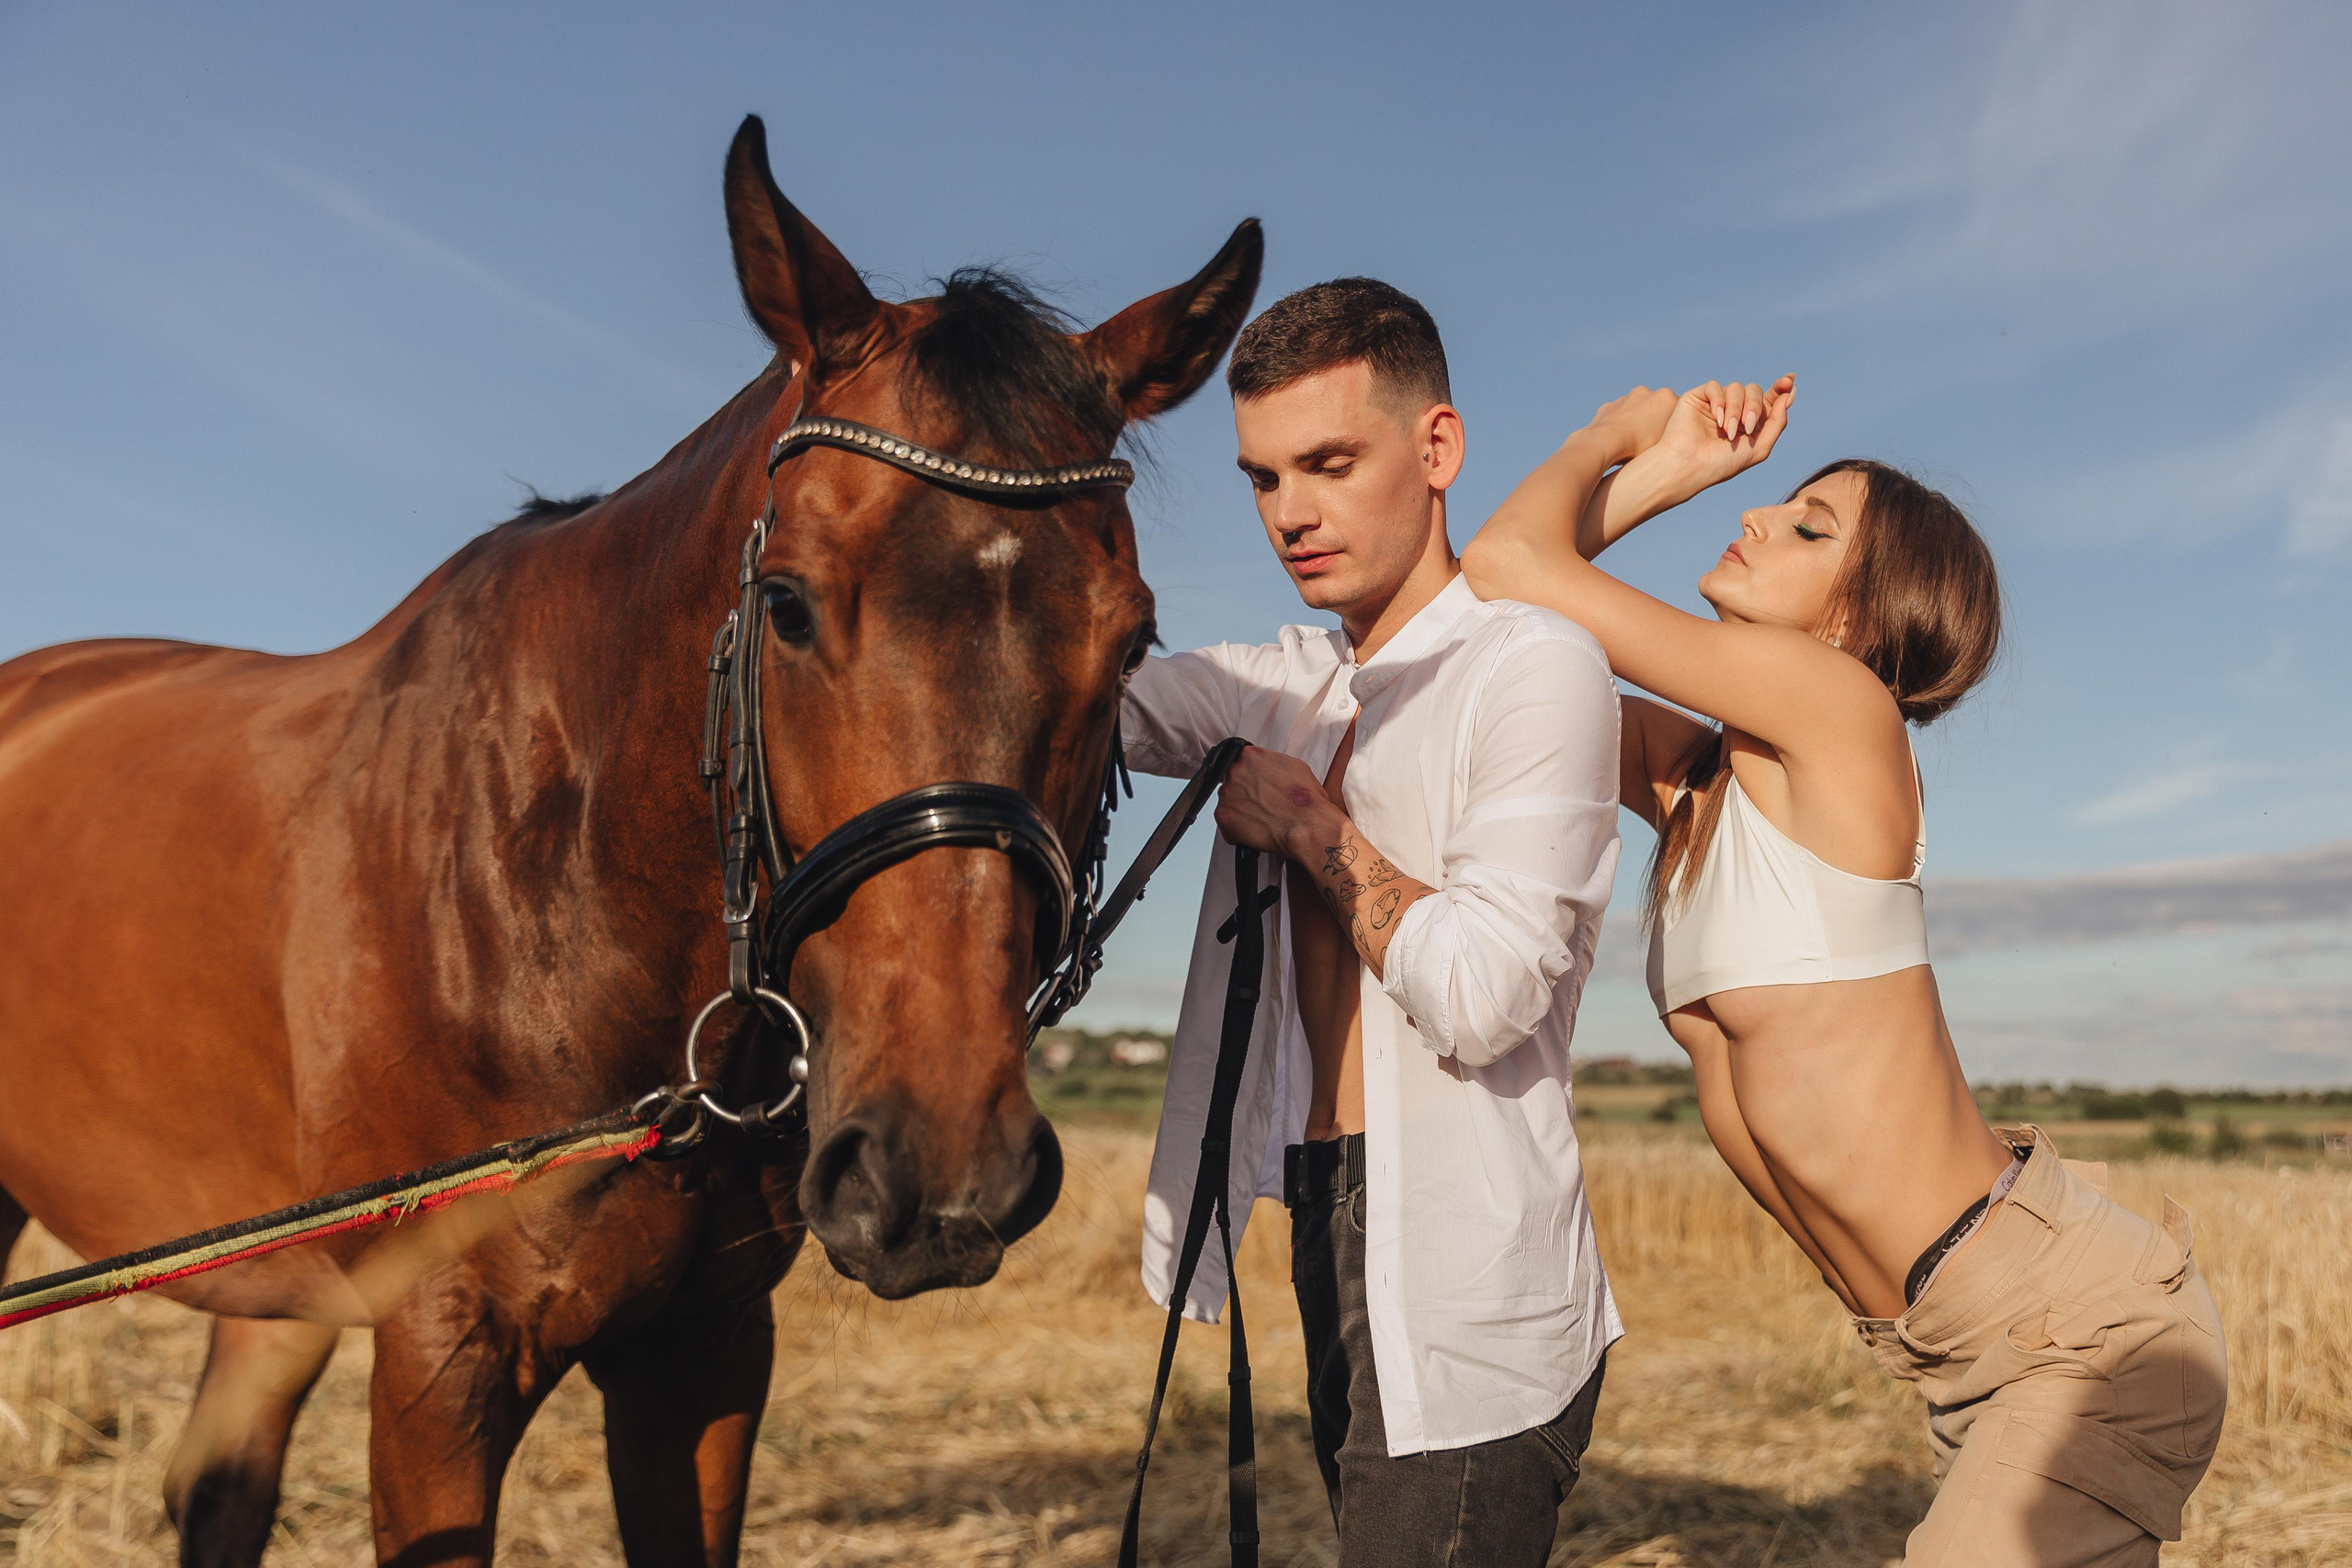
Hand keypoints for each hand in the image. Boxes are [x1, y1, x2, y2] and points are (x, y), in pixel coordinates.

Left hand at [1212, 745, 1339, 857]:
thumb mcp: (1295, 767)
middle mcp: (1235, 771)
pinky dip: (1237, 830)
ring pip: (1229, 803)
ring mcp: (1226, 794)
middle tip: (1261, 805)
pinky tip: (1255, 830)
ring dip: (1241, 811)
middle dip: (1245, 794)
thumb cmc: (1304, 800)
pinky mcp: (1223, 816)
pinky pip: (1226, 824)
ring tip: (1261, 819)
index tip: (1254, 786)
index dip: (1249, 777)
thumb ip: (1272, 763)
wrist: (1305, 825)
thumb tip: (1268, 770)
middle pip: (1233, 782)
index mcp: (1250, 756)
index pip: (1241, 763)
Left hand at [1582, 385, 1678, 462]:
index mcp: (1666, 397)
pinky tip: (1619, 442)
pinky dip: (1619, 426)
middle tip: (1652, 443)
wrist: (1604, 442)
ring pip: (1636, 413)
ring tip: (1633, 444)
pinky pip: (1618, 417)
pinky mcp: (1609, 406)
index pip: (1678, 412)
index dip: (1675, 428)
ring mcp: (1625, 397)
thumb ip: (1673, 433)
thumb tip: (1674, 436)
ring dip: (1636, 424)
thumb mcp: (1666, 442)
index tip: (1669, 442)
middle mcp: (1646, 392)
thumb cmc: (1638, 445)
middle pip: (1656, 410)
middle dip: (1655, 423)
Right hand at [1622, 375, 1794, 506]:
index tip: (1789, 380)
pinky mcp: (1697, 398)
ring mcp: (1715, 404)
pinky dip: (1719, 402)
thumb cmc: (1721, 464)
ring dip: (1736, 409)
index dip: (1779, 388)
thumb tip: (1789, 393)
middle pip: (1754, 391)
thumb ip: (1777, 421)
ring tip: (1727, 431)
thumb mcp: (1759, 447)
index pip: (1767, 399)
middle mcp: (1733, 411)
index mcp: (1748, 423)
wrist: (1689, 466)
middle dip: (1754, 407)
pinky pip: (1715, 386)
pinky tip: (1716, 420)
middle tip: (1746, 427)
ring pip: (1736, 388)